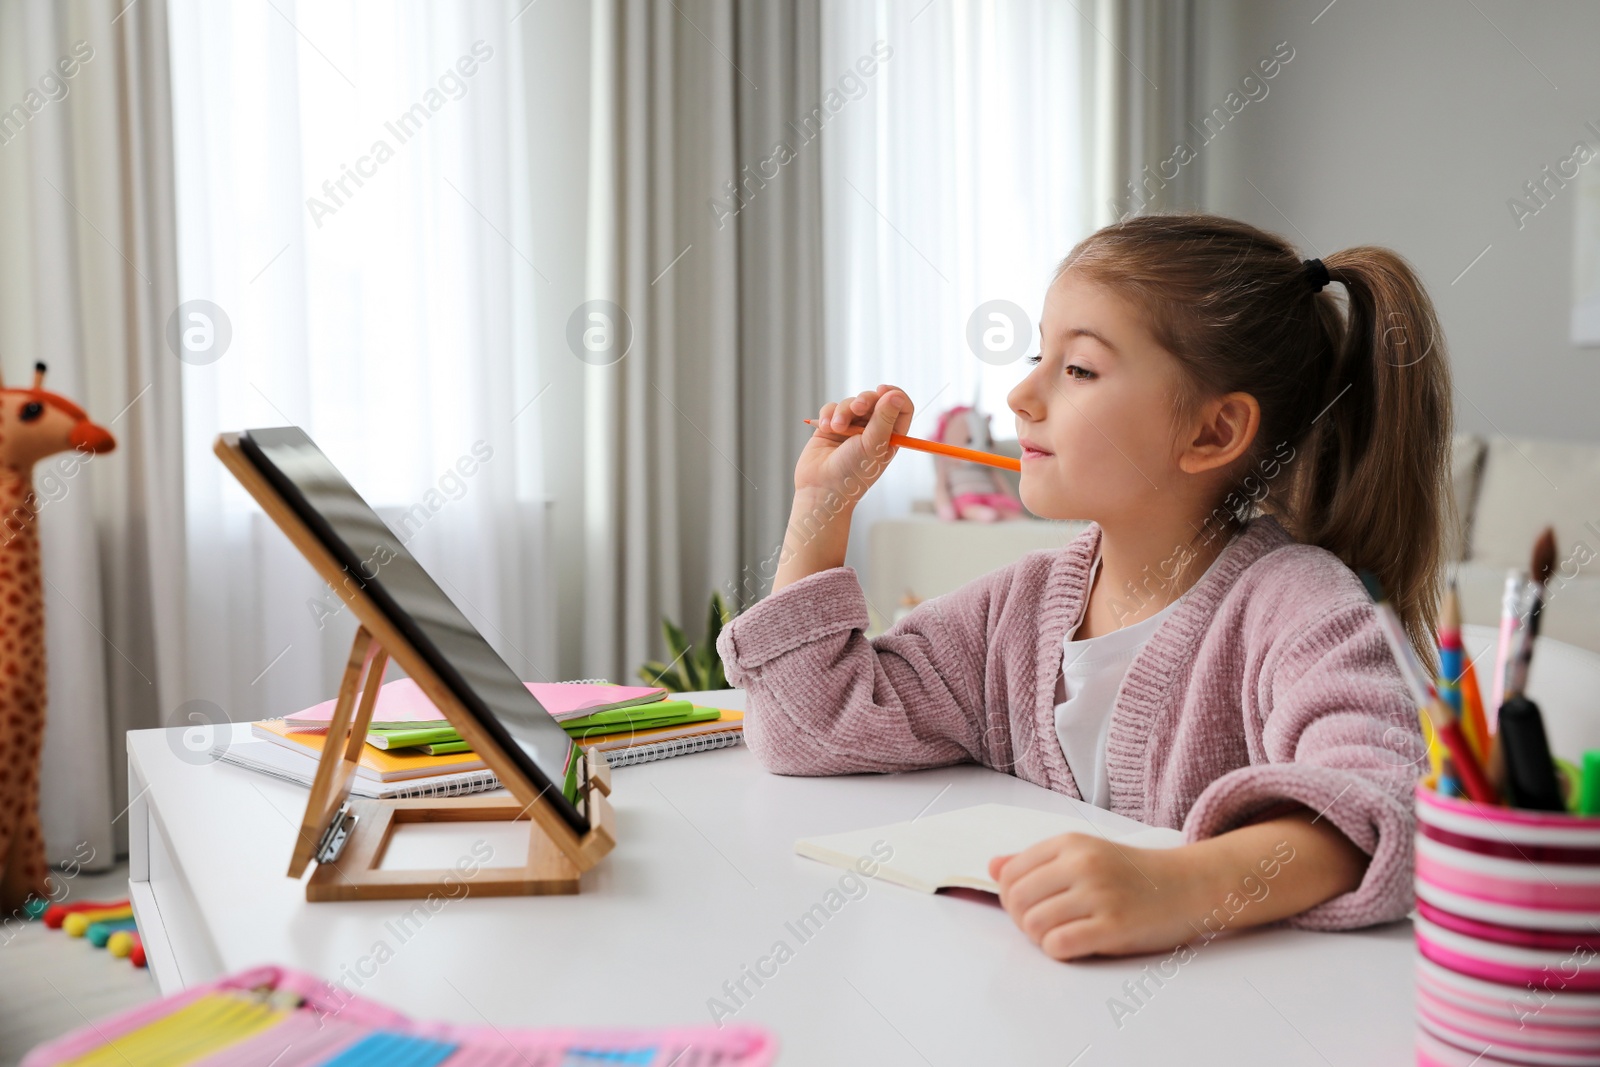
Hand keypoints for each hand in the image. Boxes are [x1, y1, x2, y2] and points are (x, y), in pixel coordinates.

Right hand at [795, 386, 913, 506]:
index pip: (900, 407)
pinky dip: (828, 414)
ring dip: (842, 411)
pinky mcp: (830, 427)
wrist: (821, 489)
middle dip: (864, 400)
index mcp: (889, 436)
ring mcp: (850, 428)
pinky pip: (831, 408)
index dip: (894, 395)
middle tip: (858, 408)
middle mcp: (871, 430)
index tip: (883, 391)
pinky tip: (826, 428)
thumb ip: (884, 418)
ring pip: (850, 402)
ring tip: (836, 428)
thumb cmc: (852, 474)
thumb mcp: (873, 445)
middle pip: (874, 399)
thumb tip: (896, 395)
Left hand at [988, 834, 1208, 960]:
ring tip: (1063, 933)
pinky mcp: (1113, 927)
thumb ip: (1037, 860)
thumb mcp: (1085, 854)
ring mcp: (1099, 895)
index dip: (1010, 897)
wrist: (1189, 885)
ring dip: (1041, 937)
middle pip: (1017, 900)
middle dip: (1022, 919)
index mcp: (1070, 843)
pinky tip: (1076, 944)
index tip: (1030, 905)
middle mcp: (1082, 864)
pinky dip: (1058, 951)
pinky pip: (1058, 945)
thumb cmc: (1134, 874)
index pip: (1010, 873)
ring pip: (1034, 925)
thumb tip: (992, 866)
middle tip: (1044, 924)